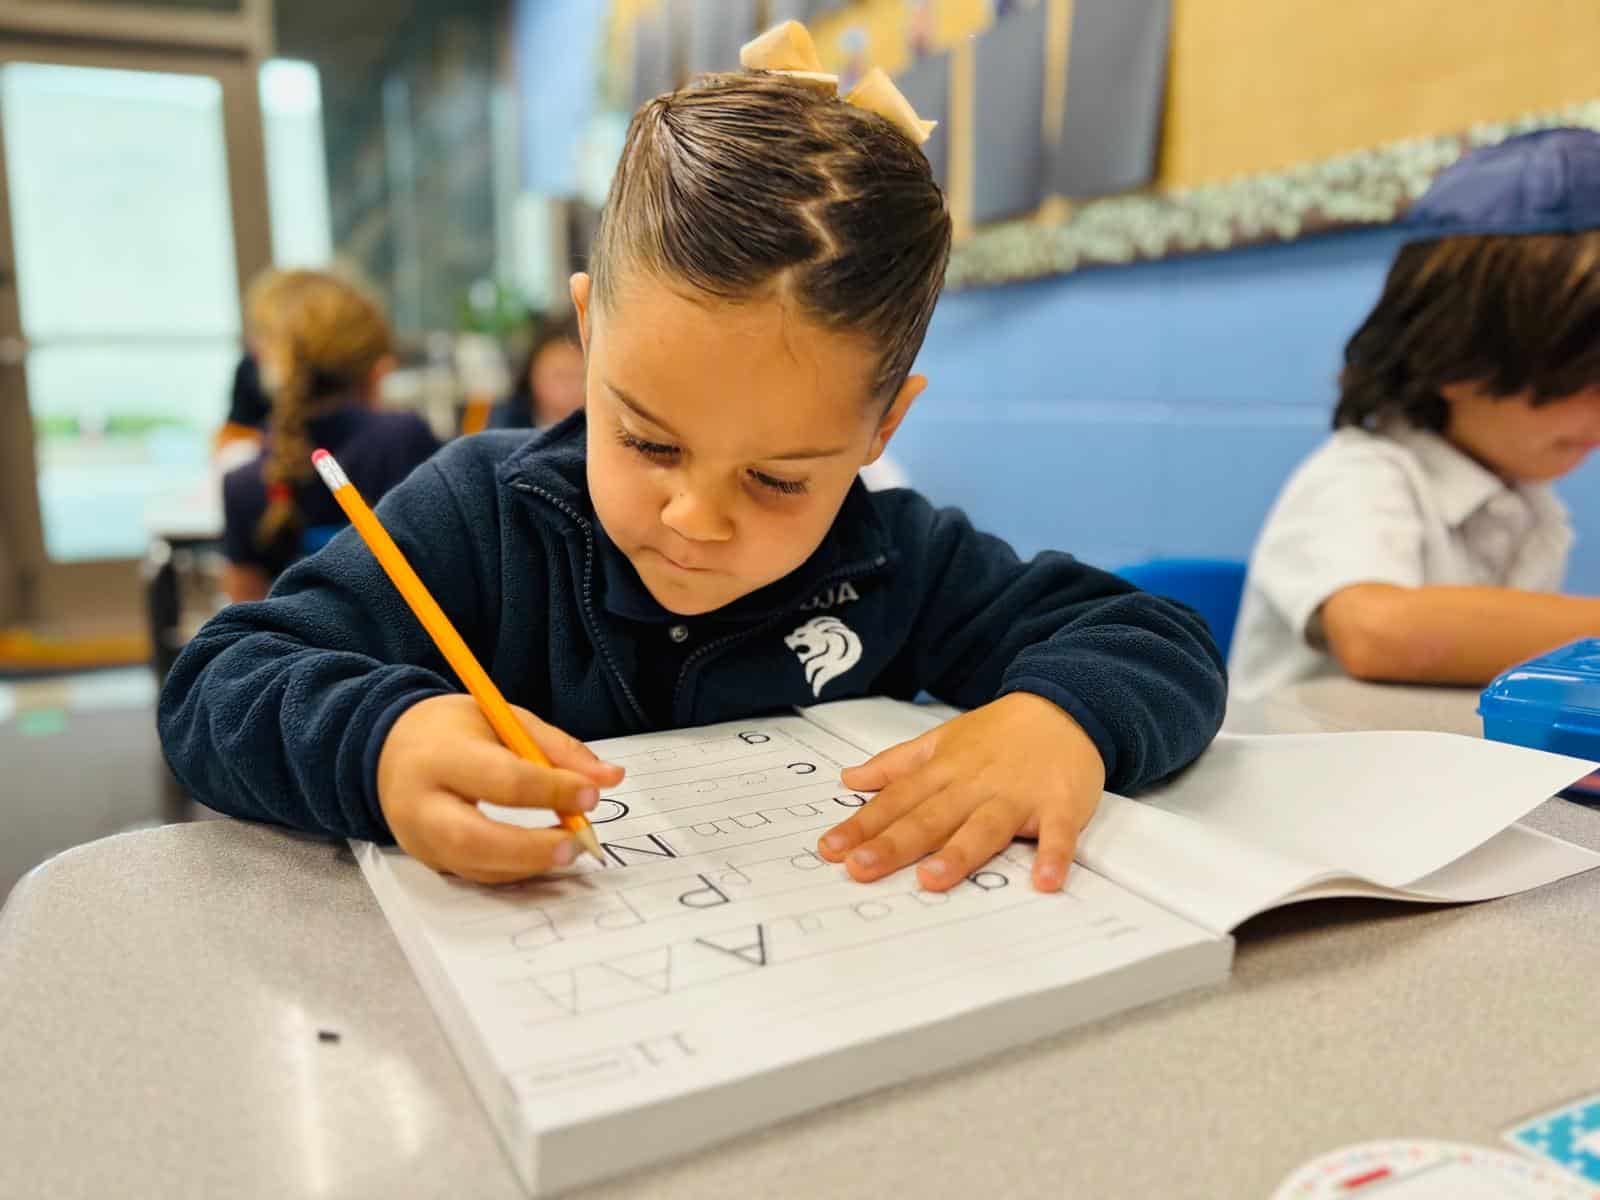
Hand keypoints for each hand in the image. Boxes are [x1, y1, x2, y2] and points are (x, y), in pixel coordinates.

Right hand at [377, 694, 623, 883]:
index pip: (501, 780)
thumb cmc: (453, 730)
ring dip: (528, 865)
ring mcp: (420, 839)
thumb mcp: (503, 719)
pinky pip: (474, 874)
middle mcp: (422, 803)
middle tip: (576, 844)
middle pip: (474, 838)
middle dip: (531, 847)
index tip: (591, 794)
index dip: (551, 790)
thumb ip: (557, 748)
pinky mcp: (428, 860)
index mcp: (441, 755)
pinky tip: (542, 858)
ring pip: (474, 866)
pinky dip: (514, 871)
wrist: (388, 748)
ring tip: (568, 850)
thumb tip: (609, 778)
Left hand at [817, 693, 1104, 892]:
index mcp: (945, 770)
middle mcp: (975, 784)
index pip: (897, 800)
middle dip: (894, 844)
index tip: (832, 850)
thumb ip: (896, 764)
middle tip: (861, 868)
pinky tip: (1045, 882)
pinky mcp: (1059, 805)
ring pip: (984, 827)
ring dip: (959, 853)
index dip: (863, 825)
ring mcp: (1018, 795)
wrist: (1065, 703)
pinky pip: (1057, 834)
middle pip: (930, 817)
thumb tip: (849, 779)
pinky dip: (1053, 856)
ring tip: (931, 881)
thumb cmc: (1000, 732)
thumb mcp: (942, 739)